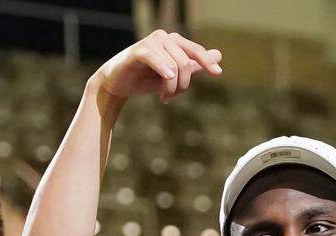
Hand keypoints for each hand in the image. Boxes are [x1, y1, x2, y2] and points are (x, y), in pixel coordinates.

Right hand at [95, 30, 220, 103]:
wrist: (117, 84)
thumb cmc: (144, 78)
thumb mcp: (172, 76)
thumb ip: (193, 66)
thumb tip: (219, 55)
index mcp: (174, 42)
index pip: (195, 51)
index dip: (206, 62)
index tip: (217, 73)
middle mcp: (164, 37)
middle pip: (185, 63)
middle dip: (182, 85)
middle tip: (171, 98)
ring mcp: (151, 42)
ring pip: (174, 66)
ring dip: (171, 87)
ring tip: (164, 97)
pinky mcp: (139, 50)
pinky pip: (156, 59)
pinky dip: (164, 69)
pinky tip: (167, 78)